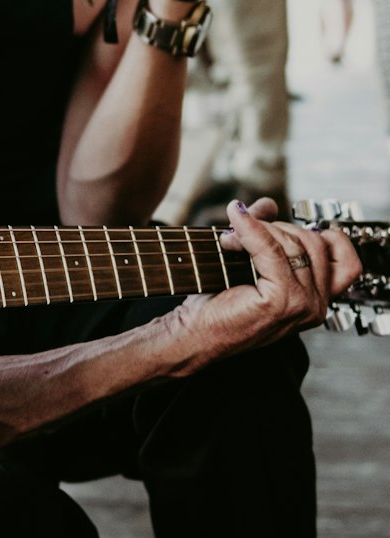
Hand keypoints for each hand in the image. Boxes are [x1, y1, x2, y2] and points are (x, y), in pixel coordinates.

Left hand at [172, 197, 360, 367]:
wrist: (194, 333)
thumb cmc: (217, 302)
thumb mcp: (250, 261)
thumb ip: (265, 232)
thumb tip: (268, 204)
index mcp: (315, 299)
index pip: (343, 258)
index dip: (321, 235)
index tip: (285, 227)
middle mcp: (316, 306)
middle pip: (314, 243)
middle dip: (276, 228)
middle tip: (240, 232)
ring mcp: (303, 305)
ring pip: (293, 244)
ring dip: (258, 231)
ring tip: (228, 239)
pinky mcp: (283, 301)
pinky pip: (272, 251)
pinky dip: (252, 231)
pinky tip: (234, 226)